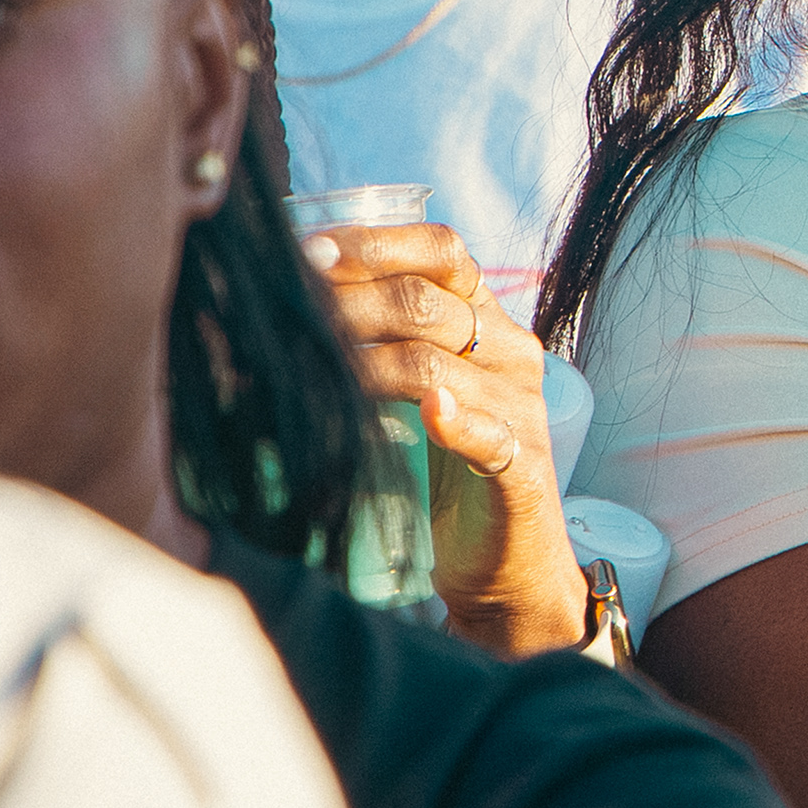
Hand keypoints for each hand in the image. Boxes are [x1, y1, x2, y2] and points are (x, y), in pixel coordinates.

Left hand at [309, 219, 596, 655]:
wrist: (507, 562)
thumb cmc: (445, 468)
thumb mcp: (420, 388)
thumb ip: (383, 341)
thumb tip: (286, 303)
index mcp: (491, 322)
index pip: (444, 251)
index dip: (375, 244)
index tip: (308, 252)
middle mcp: (512, 353)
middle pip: (427, 302)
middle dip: (346, 302)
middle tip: (287, 312)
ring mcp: (521, 409)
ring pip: (436, 365)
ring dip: (363, 361)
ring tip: (309, 365)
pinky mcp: (521, 467)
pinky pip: (488, 434)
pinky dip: (455, 420)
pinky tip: (427, 414)